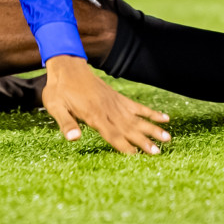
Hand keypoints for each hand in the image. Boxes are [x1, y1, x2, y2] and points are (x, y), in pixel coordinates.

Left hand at [41, 55, 169, 154]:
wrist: (67, 66)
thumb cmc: (58, 89)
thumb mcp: (54, 106)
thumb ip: (66, 123)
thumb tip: (73, 139)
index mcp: (93, 114)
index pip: (111, 134)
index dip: (123, 146)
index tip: (137, 157)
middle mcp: (107, 110)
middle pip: (128, 128)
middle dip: (143, 141)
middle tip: (158, 153)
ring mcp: (115, 103)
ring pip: (137, 118)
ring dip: (152, 129)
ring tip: (168, 138)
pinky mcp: (118, 98)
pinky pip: (137, 106)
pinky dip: (151, 112)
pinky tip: (165, 118)